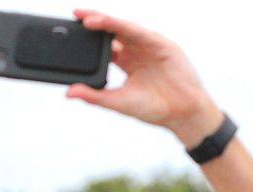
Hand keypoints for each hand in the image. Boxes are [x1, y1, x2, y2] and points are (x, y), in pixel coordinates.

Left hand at [64, 10, 223, 147]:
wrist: (183, 113)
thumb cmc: (155, 109)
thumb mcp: (119, 102)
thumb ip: (95, 96)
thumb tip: (69, 92)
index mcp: (127, 62)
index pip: (104, 45)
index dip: (88, 38)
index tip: (70, 32)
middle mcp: (137, 50)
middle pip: (112, 31)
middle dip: (94, 22)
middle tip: (74, 15)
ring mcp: (149, 45)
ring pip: (123, 28)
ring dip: (105, 21)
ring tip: (86, 19)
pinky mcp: (160, 44)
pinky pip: (138, 32)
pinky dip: (122, 26)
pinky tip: (108, 24)